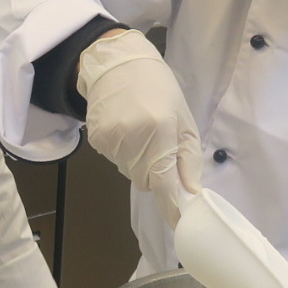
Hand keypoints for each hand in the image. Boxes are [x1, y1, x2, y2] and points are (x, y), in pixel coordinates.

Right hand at [76, 30, 202, 220]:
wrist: (116, 62)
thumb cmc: (158, 88)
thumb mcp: (183, 119)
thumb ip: (188, 158)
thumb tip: (191, 192)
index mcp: (160, 133)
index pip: (165, 184)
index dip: (172, 208)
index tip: (180, 225)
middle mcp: (132, 141)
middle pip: (145, 182)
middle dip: (156, 175)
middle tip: (160, 149)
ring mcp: (110, 142)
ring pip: (130, 172)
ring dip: (139, 162)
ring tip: (141, 132)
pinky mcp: (96, 141)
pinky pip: (115, 160)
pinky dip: (124, 152)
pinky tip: (125, 129)